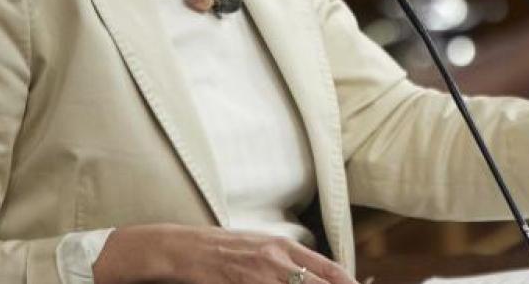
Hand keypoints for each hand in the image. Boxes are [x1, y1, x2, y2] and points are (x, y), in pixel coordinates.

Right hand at [92, 223, 357, 283]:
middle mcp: (276, 259)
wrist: (181, 248)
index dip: (347, 283)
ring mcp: (259, 274)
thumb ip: (287, 261)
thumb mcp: (259, 248)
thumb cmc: (221, 249)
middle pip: (319, 282)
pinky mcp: (241, 283)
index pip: (329, 269)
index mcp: (283, 247)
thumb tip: (314, 274)